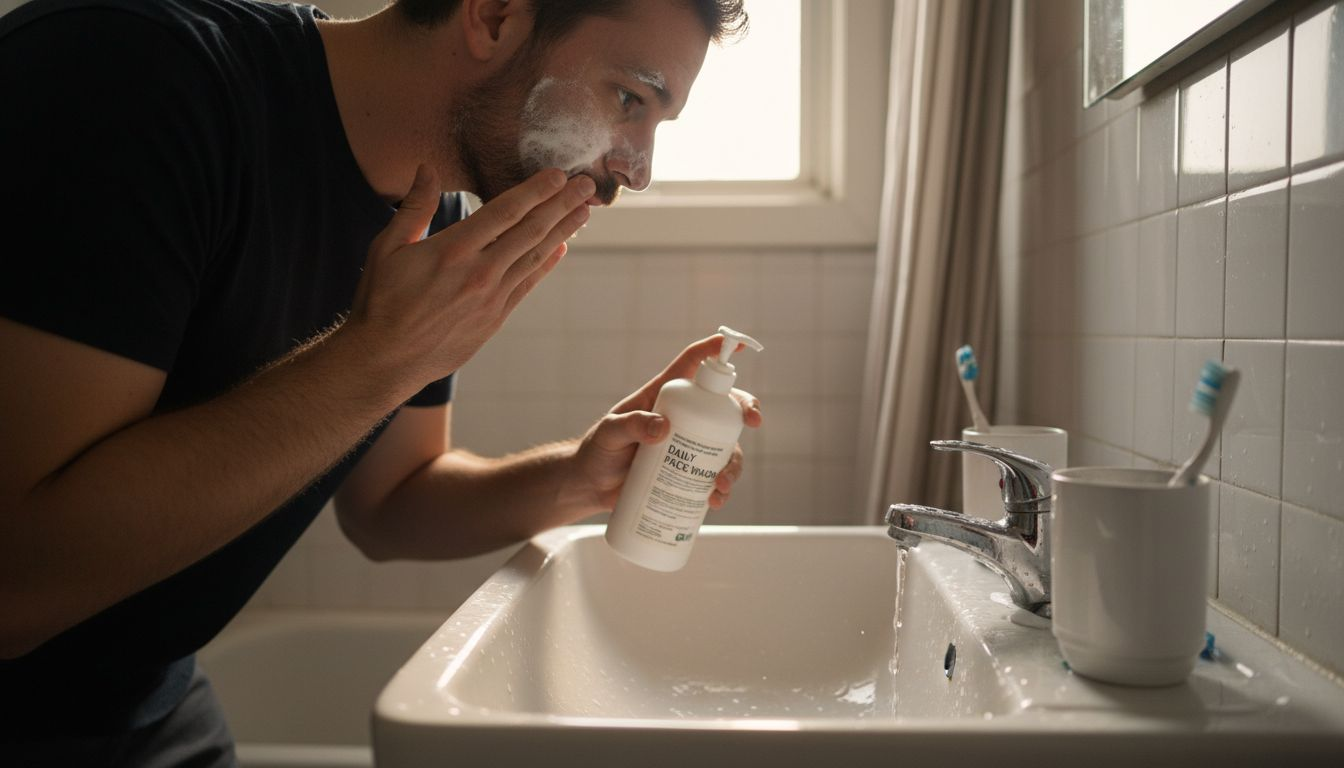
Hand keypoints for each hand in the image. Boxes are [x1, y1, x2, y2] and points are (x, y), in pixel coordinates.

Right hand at [343, 164, 594, 387]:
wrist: (386, 360)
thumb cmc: (381, 301)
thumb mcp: (387, 249)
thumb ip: (413, 208)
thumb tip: (426, 169)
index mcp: (452, 250)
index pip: (504, 211)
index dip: (535, 191)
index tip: (557, 174)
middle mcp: (479, 272)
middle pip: (529, 230)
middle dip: (560, 204)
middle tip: (586, 185)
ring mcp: (491, 298)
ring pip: (534, 256)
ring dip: (562, 231)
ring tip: (583, 211)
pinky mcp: (495, 318)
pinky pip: (527, 285)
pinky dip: (546, 265)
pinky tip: (561, 249)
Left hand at [573, 334, 763, 510]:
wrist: (591, 487)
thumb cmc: (597, 452)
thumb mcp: (609, 433)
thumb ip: (631, 425)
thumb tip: (664, 427)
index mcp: (663, 396)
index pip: (692, 363)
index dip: (715, 350)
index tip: (737, 346)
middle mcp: (682, 416)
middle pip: (722, 405)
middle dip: (744, 409)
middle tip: (753, 422)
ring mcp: (688, 445)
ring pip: (725, 445)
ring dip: (733, 462)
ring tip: (721, 484)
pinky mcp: (688, 472)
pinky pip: (713, 476)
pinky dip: (720, 488)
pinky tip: (714, 500)